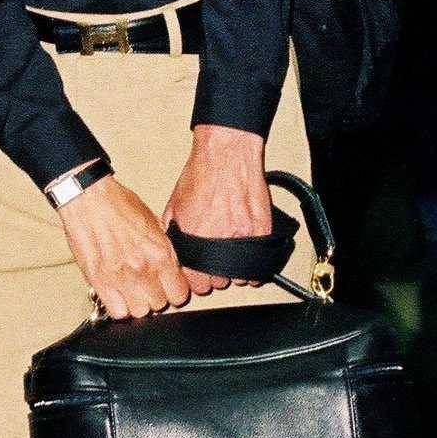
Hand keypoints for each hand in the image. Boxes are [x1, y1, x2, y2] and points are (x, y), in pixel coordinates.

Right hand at [57, 175, 189, 321]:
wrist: (89, 199)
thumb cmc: (118, 204)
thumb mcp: (153, 222)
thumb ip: (164, 247)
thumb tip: (171, 263)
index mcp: (160, 253)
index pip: (179, 294)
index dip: (173, 291)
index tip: (167, 287)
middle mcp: (143, 269)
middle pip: (159, 304)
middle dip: (154, 295)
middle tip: (146, 284)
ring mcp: (121, 278)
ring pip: (139, 311)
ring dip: (136, 302)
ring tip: (131, 290)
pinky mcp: (100, 282)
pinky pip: (117, 311)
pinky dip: (118, 306)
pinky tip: (117, 293)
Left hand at [163, 123, 274, 294]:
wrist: (226, 154)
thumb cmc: (201, 175)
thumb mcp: (174, 206)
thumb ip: (174, 236)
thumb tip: (175, 256)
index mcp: (193, 238)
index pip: (195, 282)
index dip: (196, 280)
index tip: (199, 276)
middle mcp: (217, 241)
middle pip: (218, 282)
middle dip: (215, 275)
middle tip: (215, 261)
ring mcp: (243, 238)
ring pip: (240, 277)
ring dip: (235, 271)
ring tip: (230, 253)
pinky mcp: (262, 232)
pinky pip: (260, 266)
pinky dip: (255, 266)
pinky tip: (246, 252)